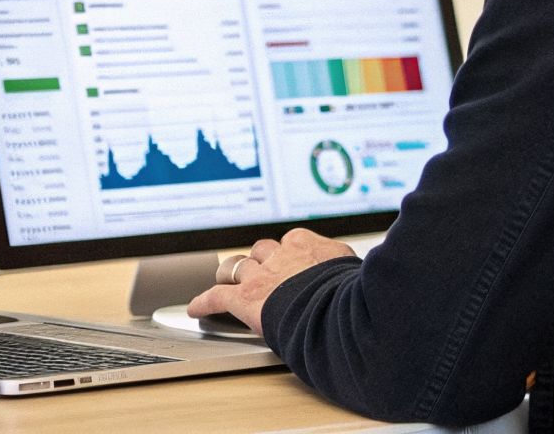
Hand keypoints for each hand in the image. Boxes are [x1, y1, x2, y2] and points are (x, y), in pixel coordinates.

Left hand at [186, 228, 356, 332]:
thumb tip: (357, 271)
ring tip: (226, 281)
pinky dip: (204, 302)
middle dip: (258, 260)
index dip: (286, 254)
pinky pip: (217, 297)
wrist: (335, 309)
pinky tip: (196, 308)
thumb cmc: (350, 293)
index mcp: (306, 246)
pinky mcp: (244, 299)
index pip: (290, 243)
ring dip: (232, 275)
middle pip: (261, 251)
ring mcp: (260, 276)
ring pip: (236, 268)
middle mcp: (280, 256)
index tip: (288, 259)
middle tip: (257, 270)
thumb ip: (345, 268)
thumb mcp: (354, 271)